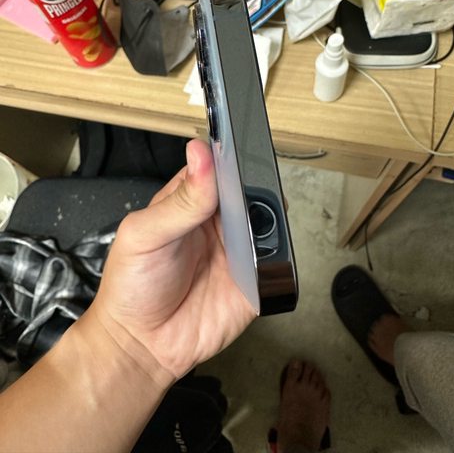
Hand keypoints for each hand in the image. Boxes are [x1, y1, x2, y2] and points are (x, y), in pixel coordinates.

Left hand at [89, 139, 255, 381]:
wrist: (141, 346)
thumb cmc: (133, 284)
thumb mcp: (145, 234)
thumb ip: (180, 200)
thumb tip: (201, 152)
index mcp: (190, 200)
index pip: (217, 167)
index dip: (231, 157)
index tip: (240, 148)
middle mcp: (218, 221)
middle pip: (250, 192)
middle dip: (257, 188)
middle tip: (252, 191)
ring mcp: (239, 250)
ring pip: (268, 223)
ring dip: (270, 220)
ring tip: (258, 223)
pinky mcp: (254, 280)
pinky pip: (276, 262)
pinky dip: (279, 255)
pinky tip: (267, 254)